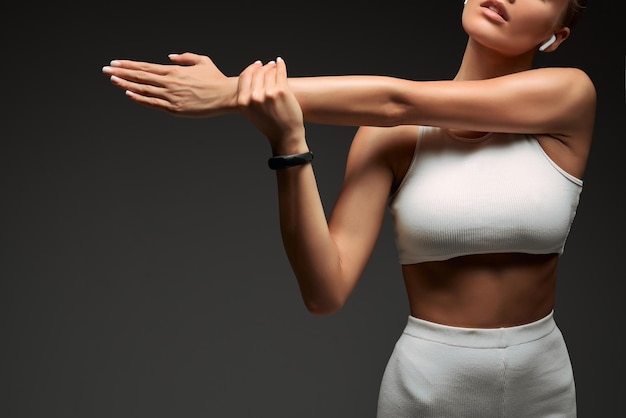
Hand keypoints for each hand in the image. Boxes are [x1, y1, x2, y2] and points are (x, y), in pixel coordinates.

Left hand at [102, 52, 237, 117]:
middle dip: (121, 73)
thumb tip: (169, 57)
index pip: (145, 67)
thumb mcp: (202, 61)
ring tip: (113, 80)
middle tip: (105, 70)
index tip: (115, 63)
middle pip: (140, 76)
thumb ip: (184, 57)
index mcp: (174, 71)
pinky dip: (140, 98)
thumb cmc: (216, 79)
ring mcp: (171, 96)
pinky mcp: (175, 109)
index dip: (128, 65)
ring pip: (143, 89)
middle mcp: (169, 82)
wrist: (226, 95)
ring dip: (126, 84)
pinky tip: (129, 94)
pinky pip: (153, 103)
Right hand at [237, 58, 305, 153]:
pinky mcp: (282, 91)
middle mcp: (254, 97)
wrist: (284, 136)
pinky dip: (280, 65)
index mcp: (243, 102)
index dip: (251, 68)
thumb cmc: (269, 124)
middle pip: (257, 73)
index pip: (244, 76)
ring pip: (269, 72)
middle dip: (263, 67)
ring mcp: (268, 93)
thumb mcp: (250, 113)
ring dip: (272, 67)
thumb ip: (246, 97)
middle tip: (268, 65)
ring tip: (275, 66)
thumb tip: (250, 76)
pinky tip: (280, 62)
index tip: (257, 65)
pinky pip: (280, 72)